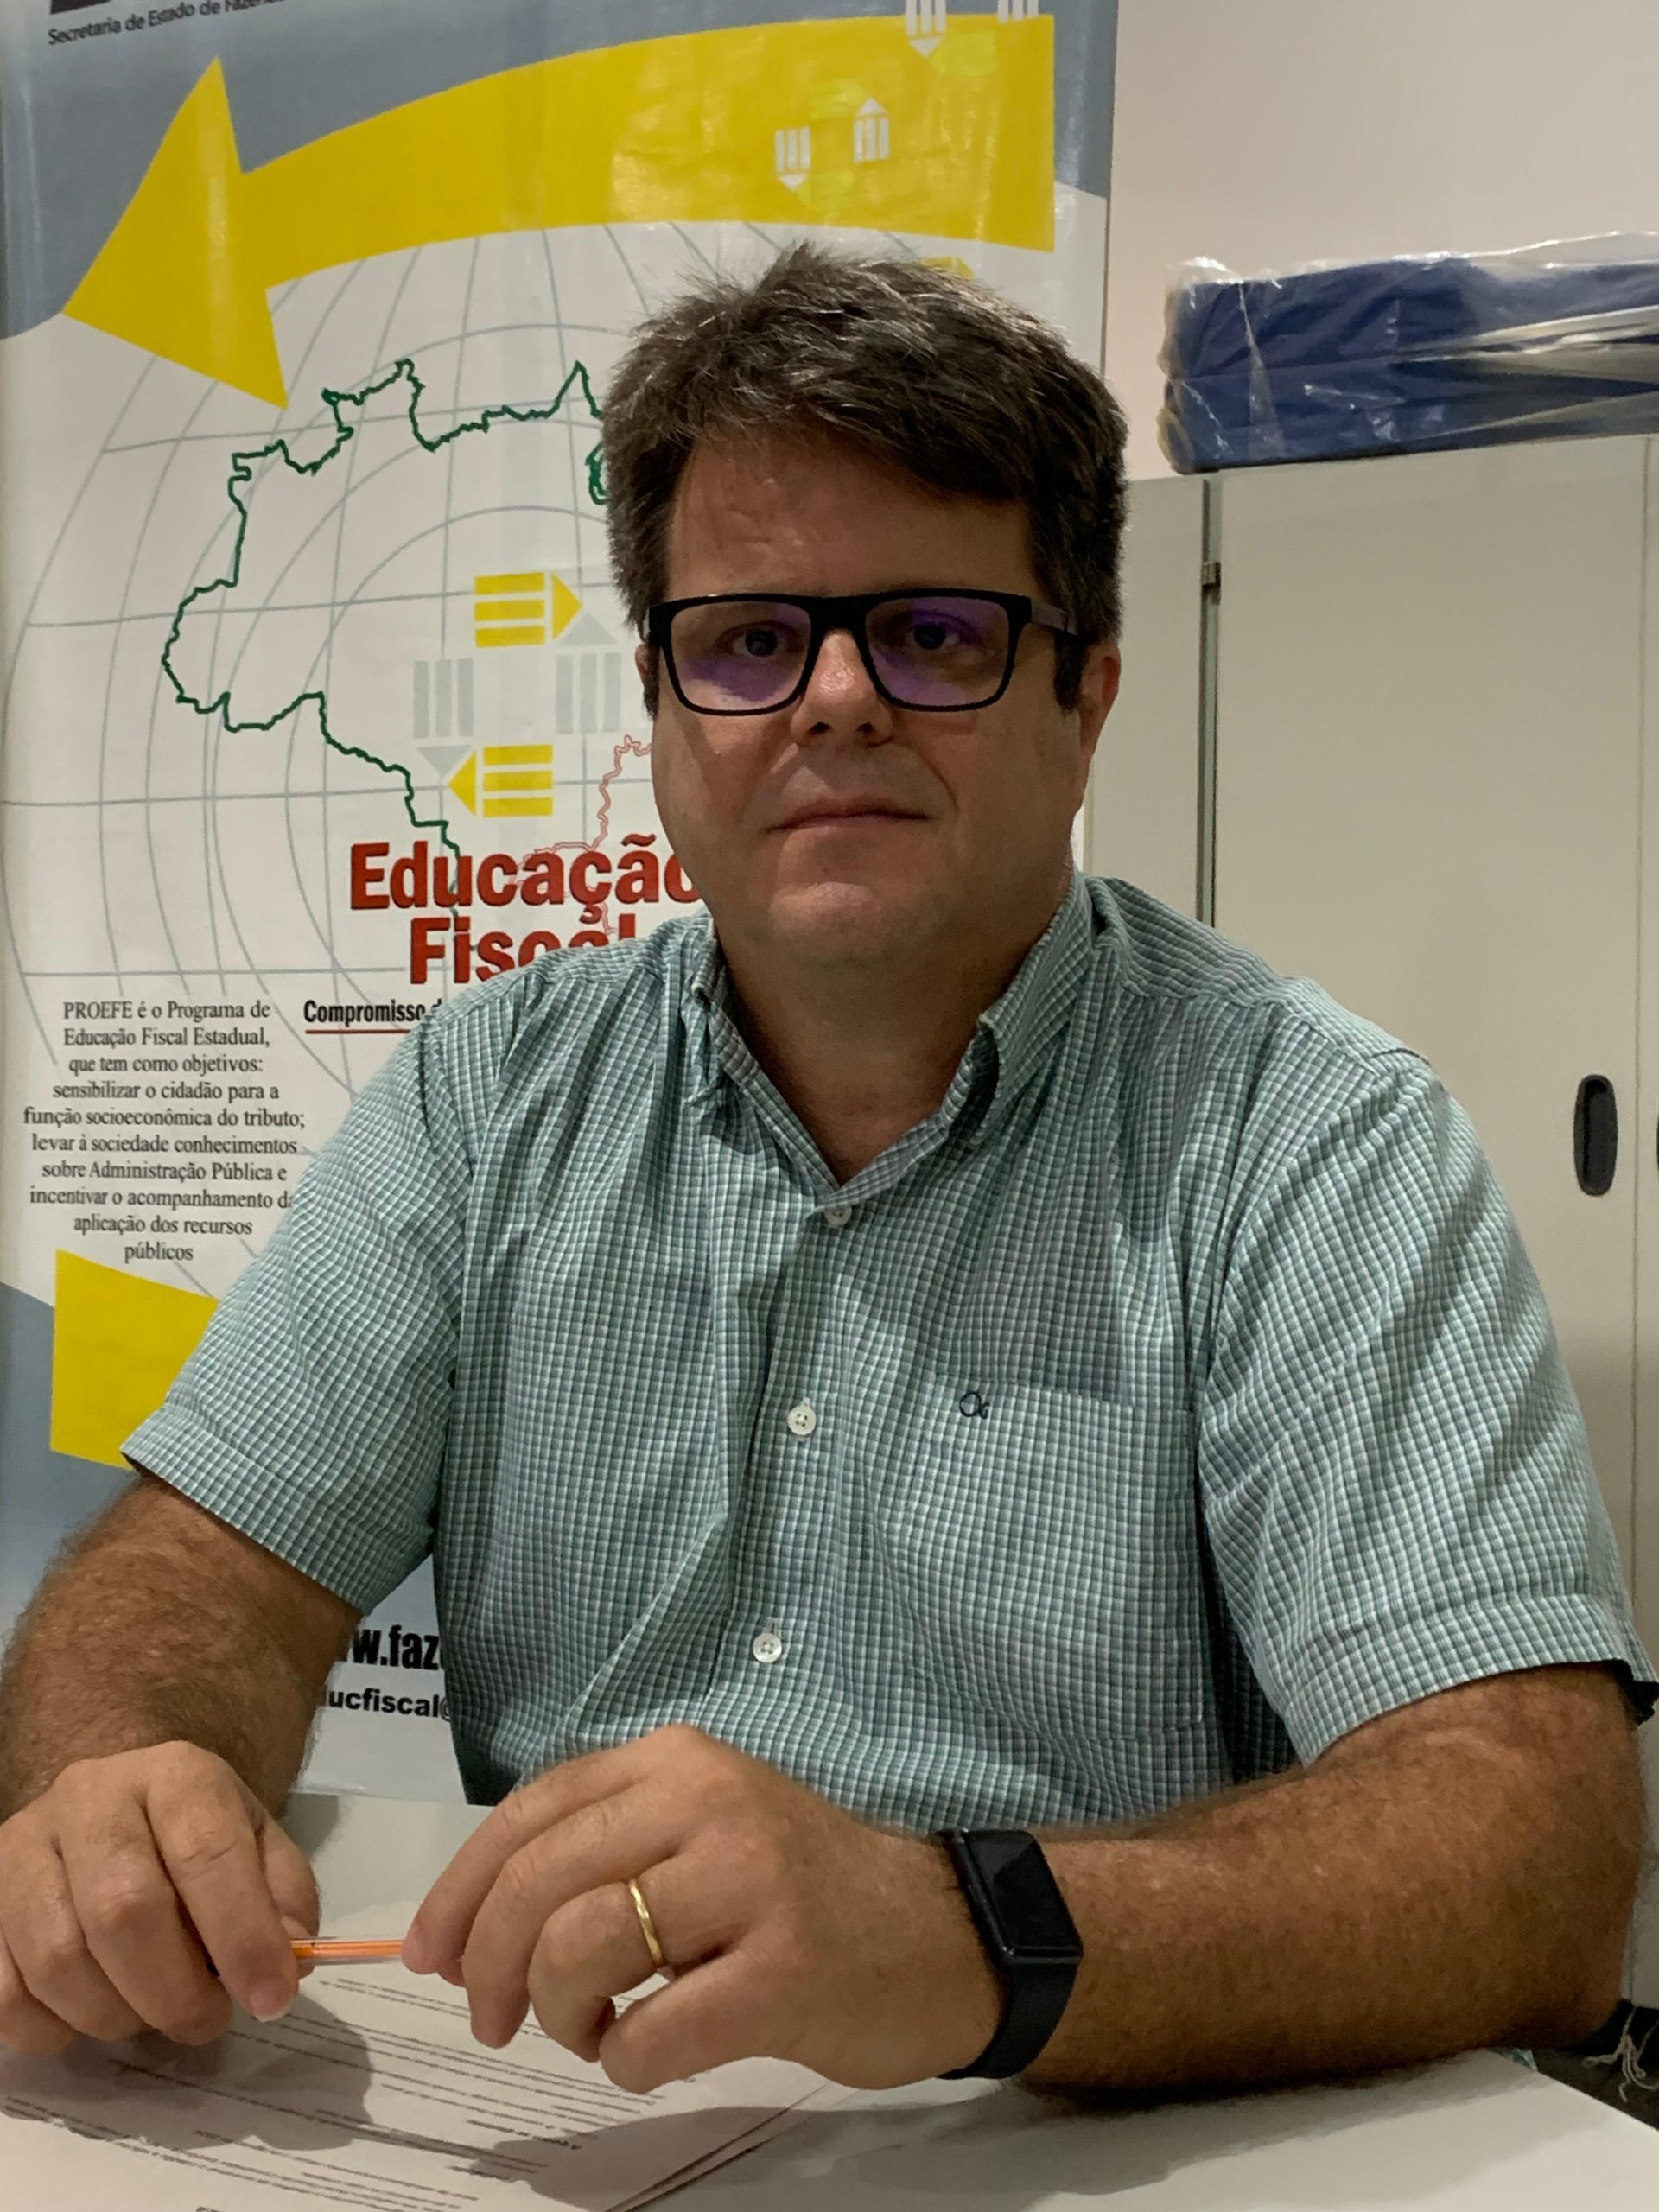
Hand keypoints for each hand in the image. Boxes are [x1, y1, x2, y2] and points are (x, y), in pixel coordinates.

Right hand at [0, 1742, 318, 2054]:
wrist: (117, 1806)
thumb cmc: (194, 1837)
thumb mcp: (258, 1845)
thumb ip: (284, 1898)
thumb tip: (288, 1960)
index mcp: (174, 1774)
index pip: (207, 1852)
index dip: (242, 1935)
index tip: (271, 1999)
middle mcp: (89, 1798)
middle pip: (123, 1910)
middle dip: (174, 1991)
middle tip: (206, 2020)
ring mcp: (22, 1847)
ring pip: (58, 1959)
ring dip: (115, 2015)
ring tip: (150, 2013)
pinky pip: (4, 1993)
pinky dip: (52, 2029)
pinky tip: (90, 2015)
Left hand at [402, 1724, 1000, 2090]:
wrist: (944, 1933)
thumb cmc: (804, 1889)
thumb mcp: (702, 1830)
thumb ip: (602, 1852)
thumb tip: (468, 1930)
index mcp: (677, 1762)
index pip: (530, 1813)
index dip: (459, 1890)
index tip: (427, 1956)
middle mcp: (708, 1803)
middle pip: (541, 1883)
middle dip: (490, 1966)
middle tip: (494, 2021)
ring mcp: (749, 1884)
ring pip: (582, 1949)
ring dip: (561, 2014)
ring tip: (592, 2031)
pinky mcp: (784, 1972)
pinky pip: (653, 2033)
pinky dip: (627, 2061)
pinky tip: (650, 2053)